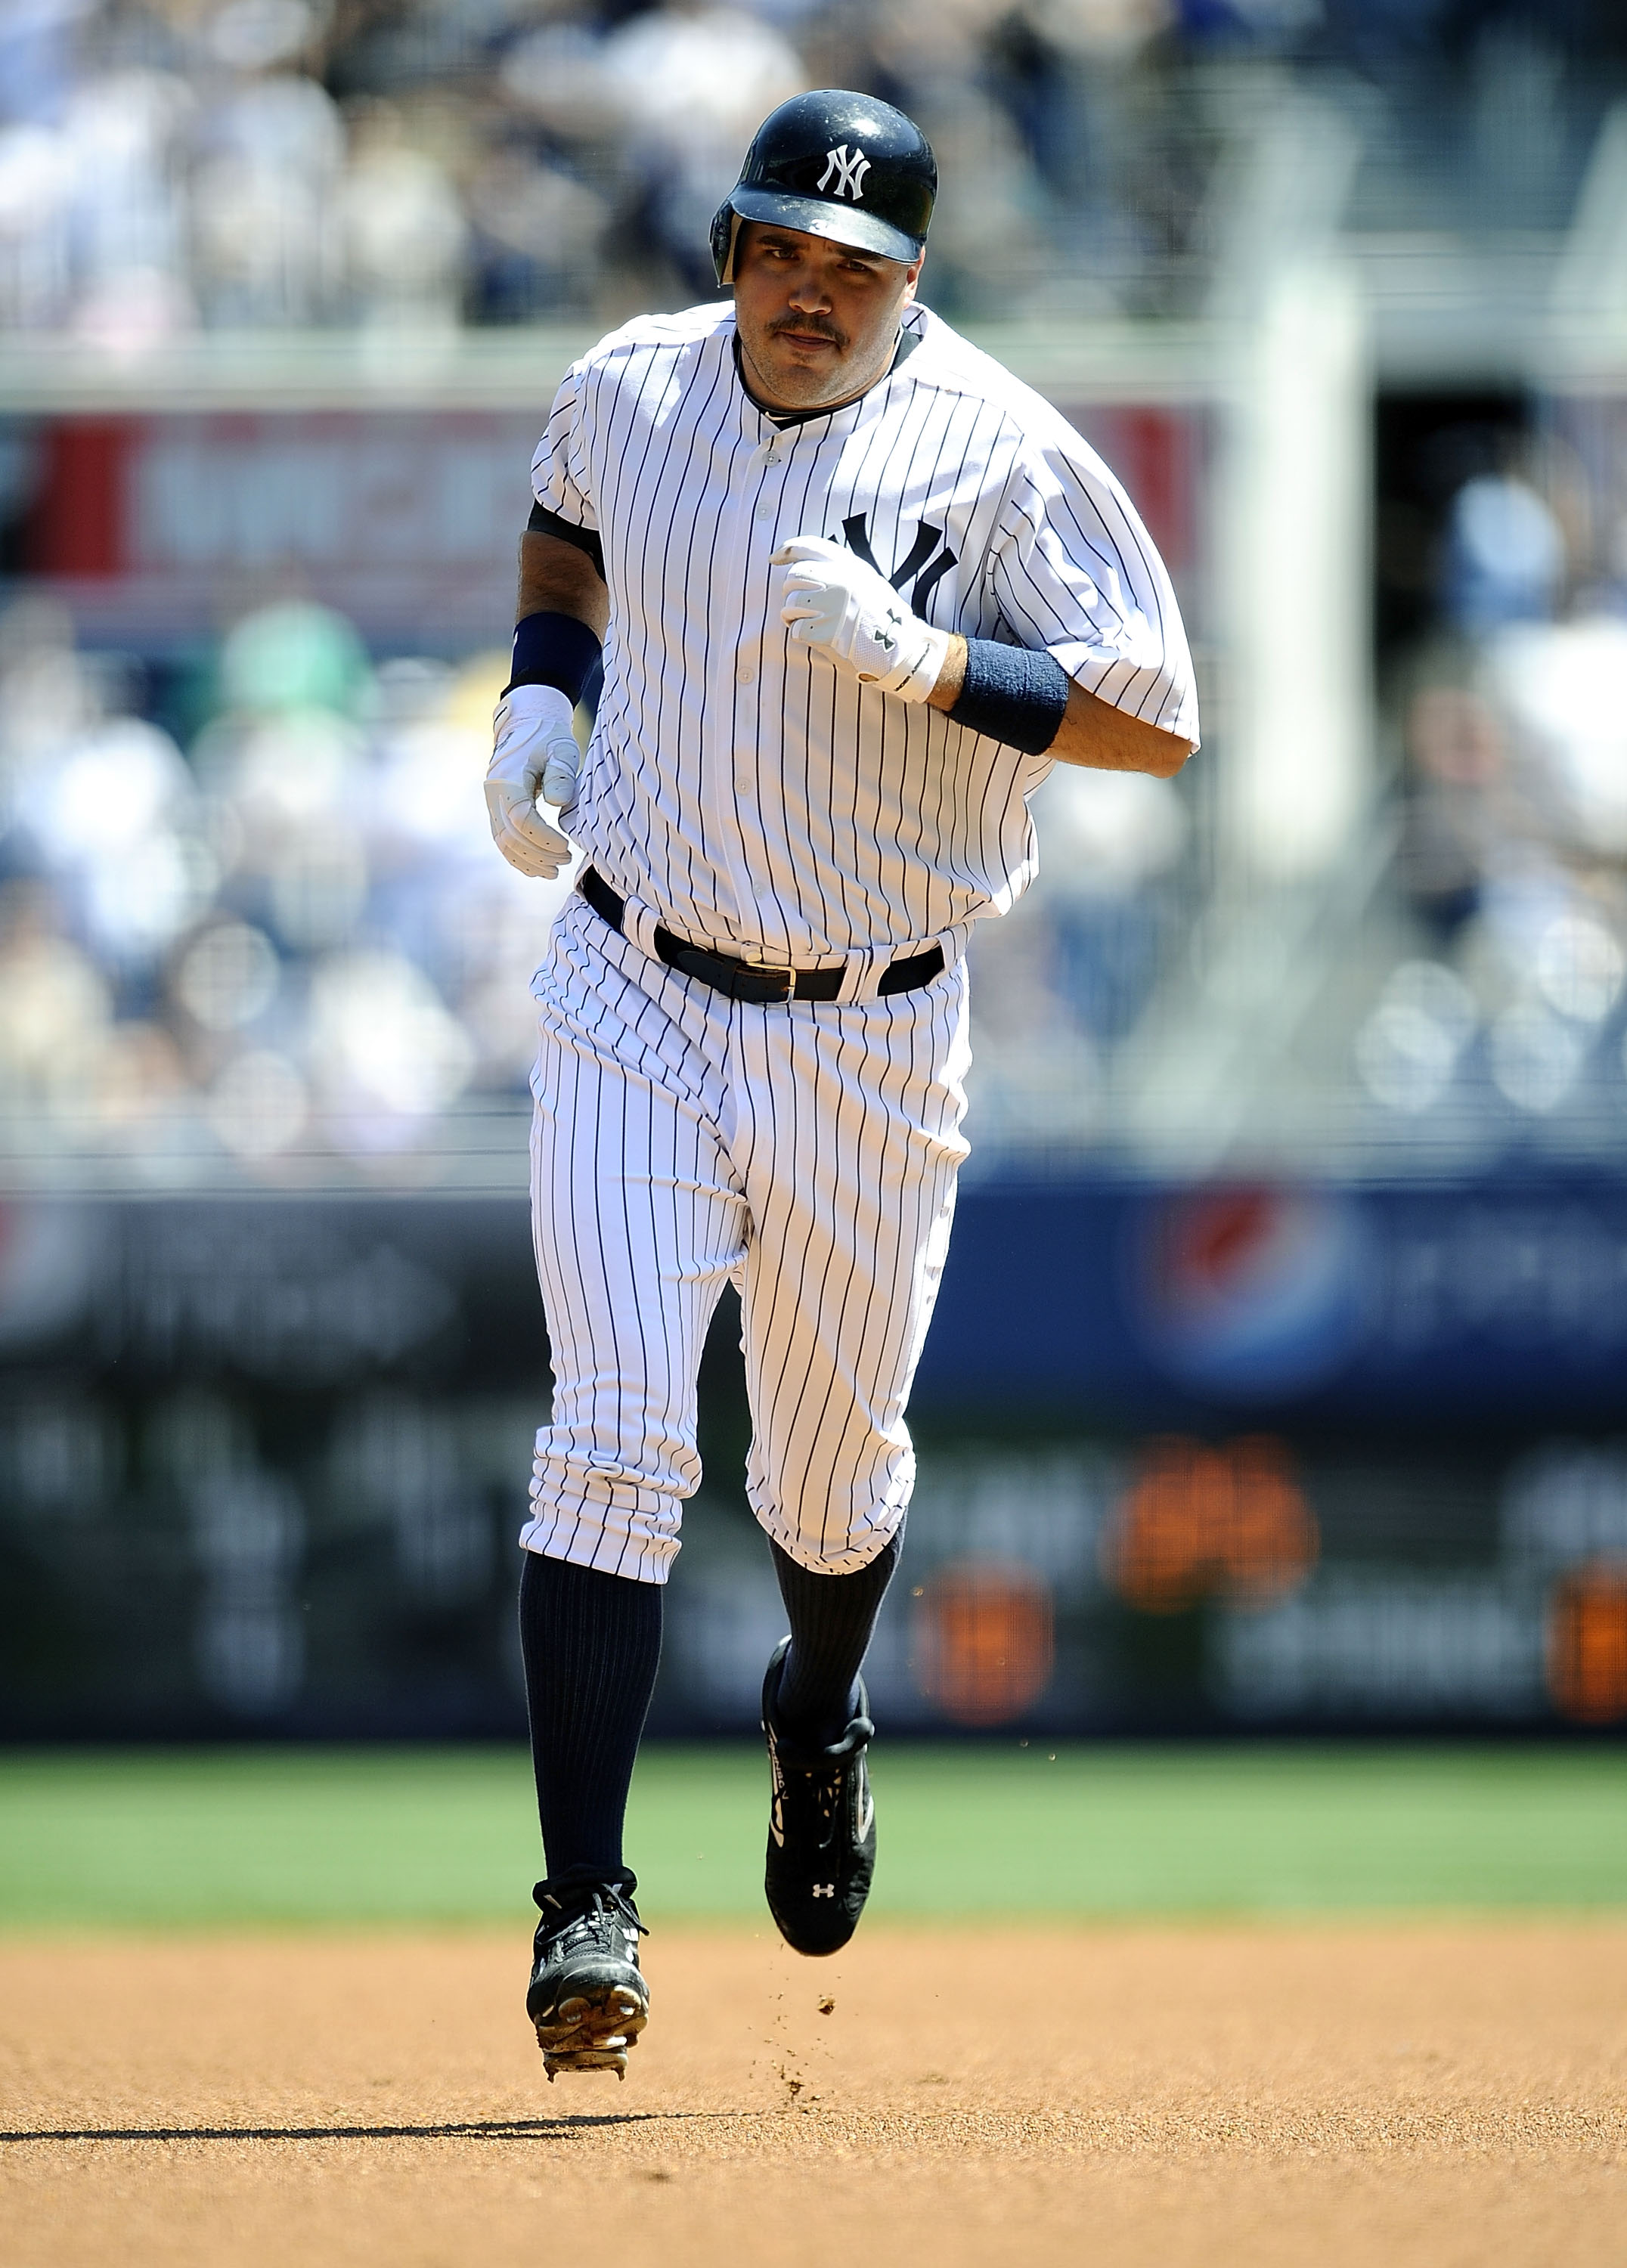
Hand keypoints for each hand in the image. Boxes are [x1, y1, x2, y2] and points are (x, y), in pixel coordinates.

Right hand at [485, 684, 578, 877]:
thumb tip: (556, 803)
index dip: (542, 837)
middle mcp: (494, 792)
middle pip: (509, 835)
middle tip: (567, 861)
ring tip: (554, 872)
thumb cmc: (548, 736)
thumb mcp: (561, 749)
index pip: (520, 817)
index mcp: (508, 777)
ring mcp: (492, 802)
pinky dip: (518, 857)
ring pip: (502, 842)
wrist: (526, 722)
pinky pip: (502, 838)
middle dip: (538, 854)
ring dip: (528, 861)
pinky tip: (538, 868)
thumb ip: (560, 774)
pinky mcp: (496, 808)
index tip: (566, 846)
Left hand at [772, 536, 949, 699]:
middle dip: (792, 593)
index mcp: (850, 566)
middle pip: (794, 577)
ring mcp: (832, 605)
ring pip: (791, 604)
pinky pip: (797, 629)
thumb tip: (807, 569)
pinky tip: (817, 638)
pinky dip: (802, 636)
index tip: (774, 559)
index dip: (786, 550)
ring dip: (794, 616)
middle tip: (802, 607)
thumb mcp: (868, 582)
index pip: (809, 546)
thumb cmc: (884, 619)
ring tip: (810, 624)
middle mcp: (840, 580)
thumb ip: (843, 572)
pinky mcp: (826, 630)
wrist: (902, 649)